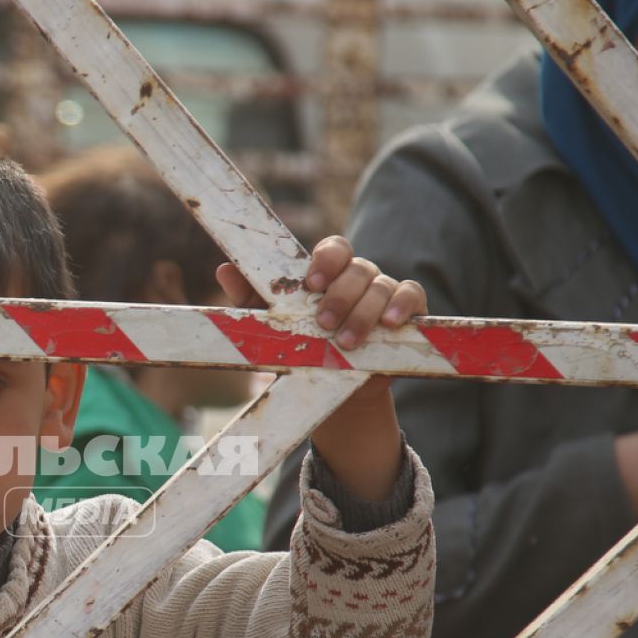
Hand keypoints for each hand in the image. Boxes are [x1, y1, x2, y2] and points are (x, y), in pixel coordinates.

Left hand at [219, 237, 426, 501]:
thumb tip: (224, 269)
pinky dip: (404, 306)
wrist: (331, 389)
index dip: (326, 260)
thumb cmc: (300, 347)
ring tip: (346, 342)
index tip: (312, 283)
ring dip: (364, 313)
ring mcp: (385, 292)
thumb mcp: (272, 326)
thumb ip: (251, 297)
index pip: (334, 247)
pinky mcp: (408, 312)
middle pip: (359, 268)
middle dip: (341, 296)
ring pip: (383, 286)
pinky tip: (392, 323)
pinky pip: (413, 295)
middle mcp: (359, 276)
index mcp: (328, 272)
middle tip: (323, 323)